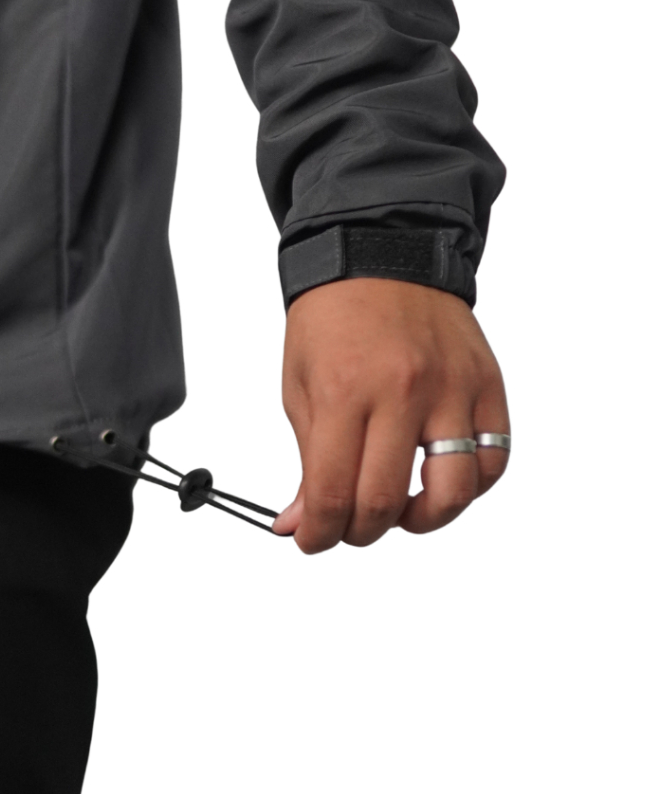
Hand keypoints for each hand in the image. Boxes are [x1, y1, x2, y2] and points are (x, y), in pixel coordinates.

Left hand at [274, 278, 508, 552]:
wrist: (380, 254)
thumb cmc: (332, 319)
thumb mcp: (299, 386)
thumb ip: (306, 458)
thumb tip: (300, 521)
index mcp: (343, 391)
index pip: (333, 492)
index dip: (319, 533)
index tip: (312, 540)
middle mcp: (402, 392)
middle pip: (387, 502)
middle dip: (360, 533)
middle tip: (348, 527)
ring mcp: (451, 388)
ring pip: (453, 491)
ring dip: (422, 521)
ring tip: (399, 512)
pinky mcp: (486, 384)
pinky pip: (494, 457)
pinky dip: (471, 486)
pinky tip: (440, 481)